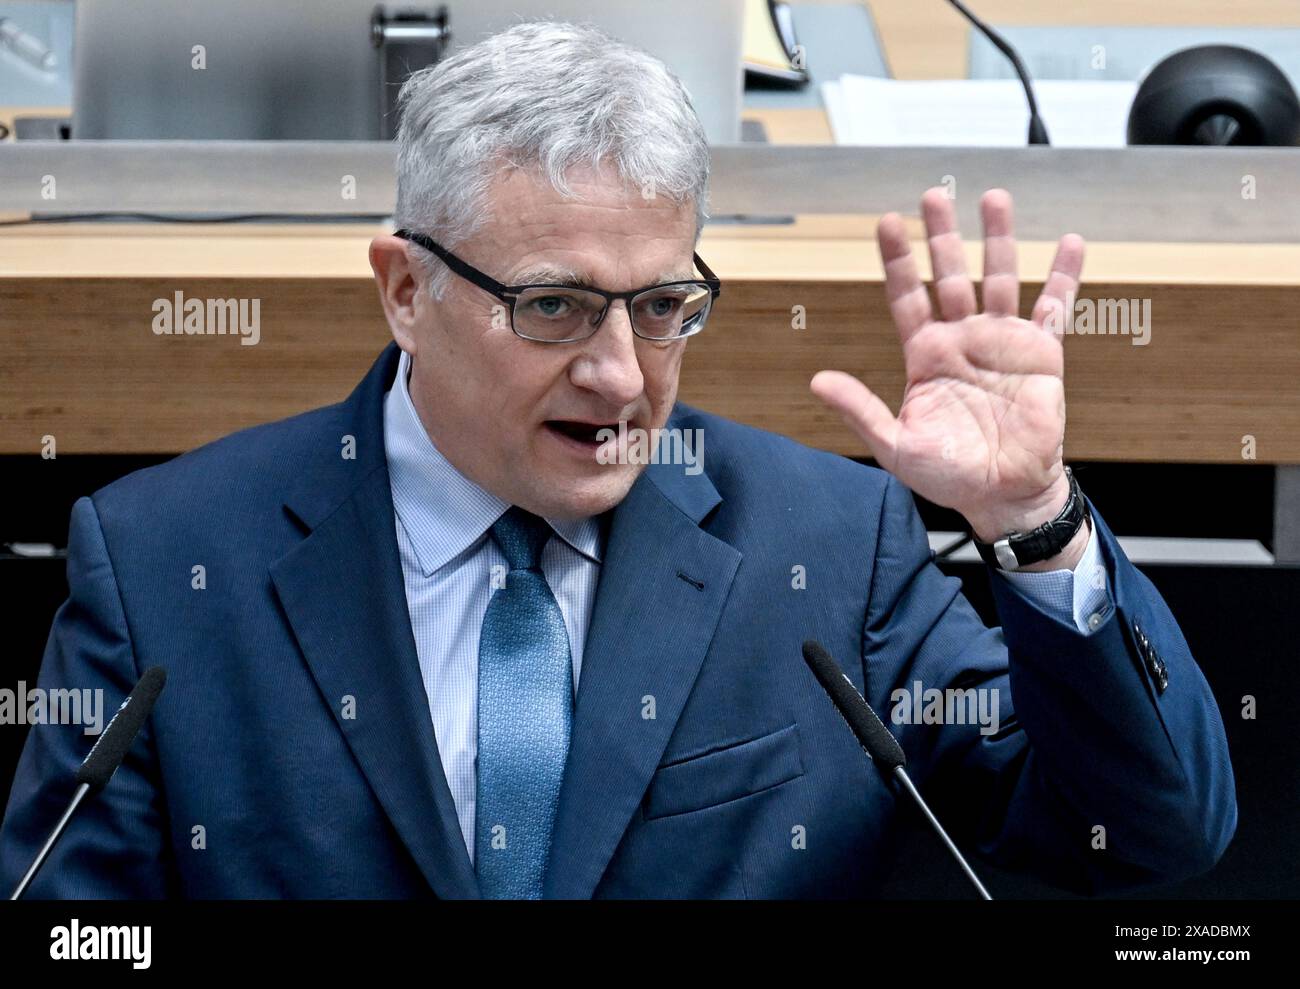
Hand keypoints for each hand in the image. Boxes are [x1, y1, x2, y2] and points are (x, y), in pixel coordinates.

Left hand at [811, 188, 1084, 560]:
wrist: (1002, 494)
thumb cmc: (947, 474)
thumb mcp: (894, 444)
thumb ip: (859, 409)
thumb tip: (817, 381)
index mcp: (925, 355)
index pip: (906, 296)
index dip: (897, 261)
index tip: (887, 222)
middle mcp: (961, 339)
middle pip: (949, 274)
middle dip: (942, 236)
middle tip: (933, 196)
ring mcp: (1002, 342)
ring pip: (999, 277)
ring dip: (997, 239)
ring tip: (994, 198)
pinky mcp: (1041, 354)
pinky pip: (1053, 307)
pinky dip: (1062, 276)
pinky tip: (1069, 243)